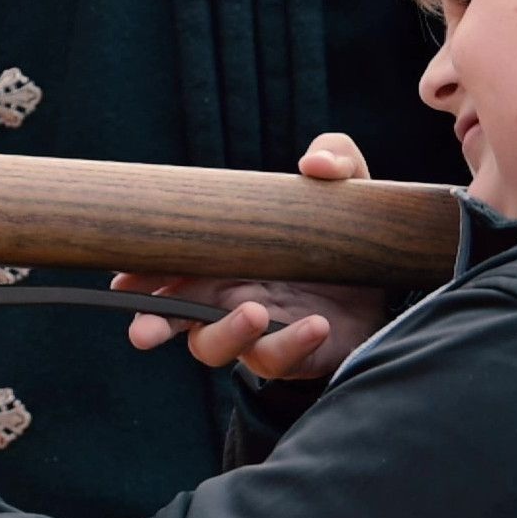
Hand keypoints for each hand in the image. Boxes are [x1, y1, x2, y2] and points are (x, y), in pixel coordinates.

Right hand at [114, 133, 397, 382]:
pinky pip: (276, 359)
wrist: (394, 278)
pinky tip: (316, 325)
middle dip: (151, 324)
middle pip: (172, 318)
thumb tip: (313, 165)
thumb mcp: (345, 185)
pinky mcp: (293, 355)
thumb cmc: (345, 228)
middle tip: (144, 330)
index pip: (166, 267)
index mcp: (221, 257)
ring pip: (214, 346)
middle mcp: (228, 295)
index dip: (138, 276)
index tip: (122, 278)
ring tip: (255, 310)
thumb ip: (334, 157)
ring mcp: (257, 330)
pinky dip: (290, 344)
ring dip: (226, 332)